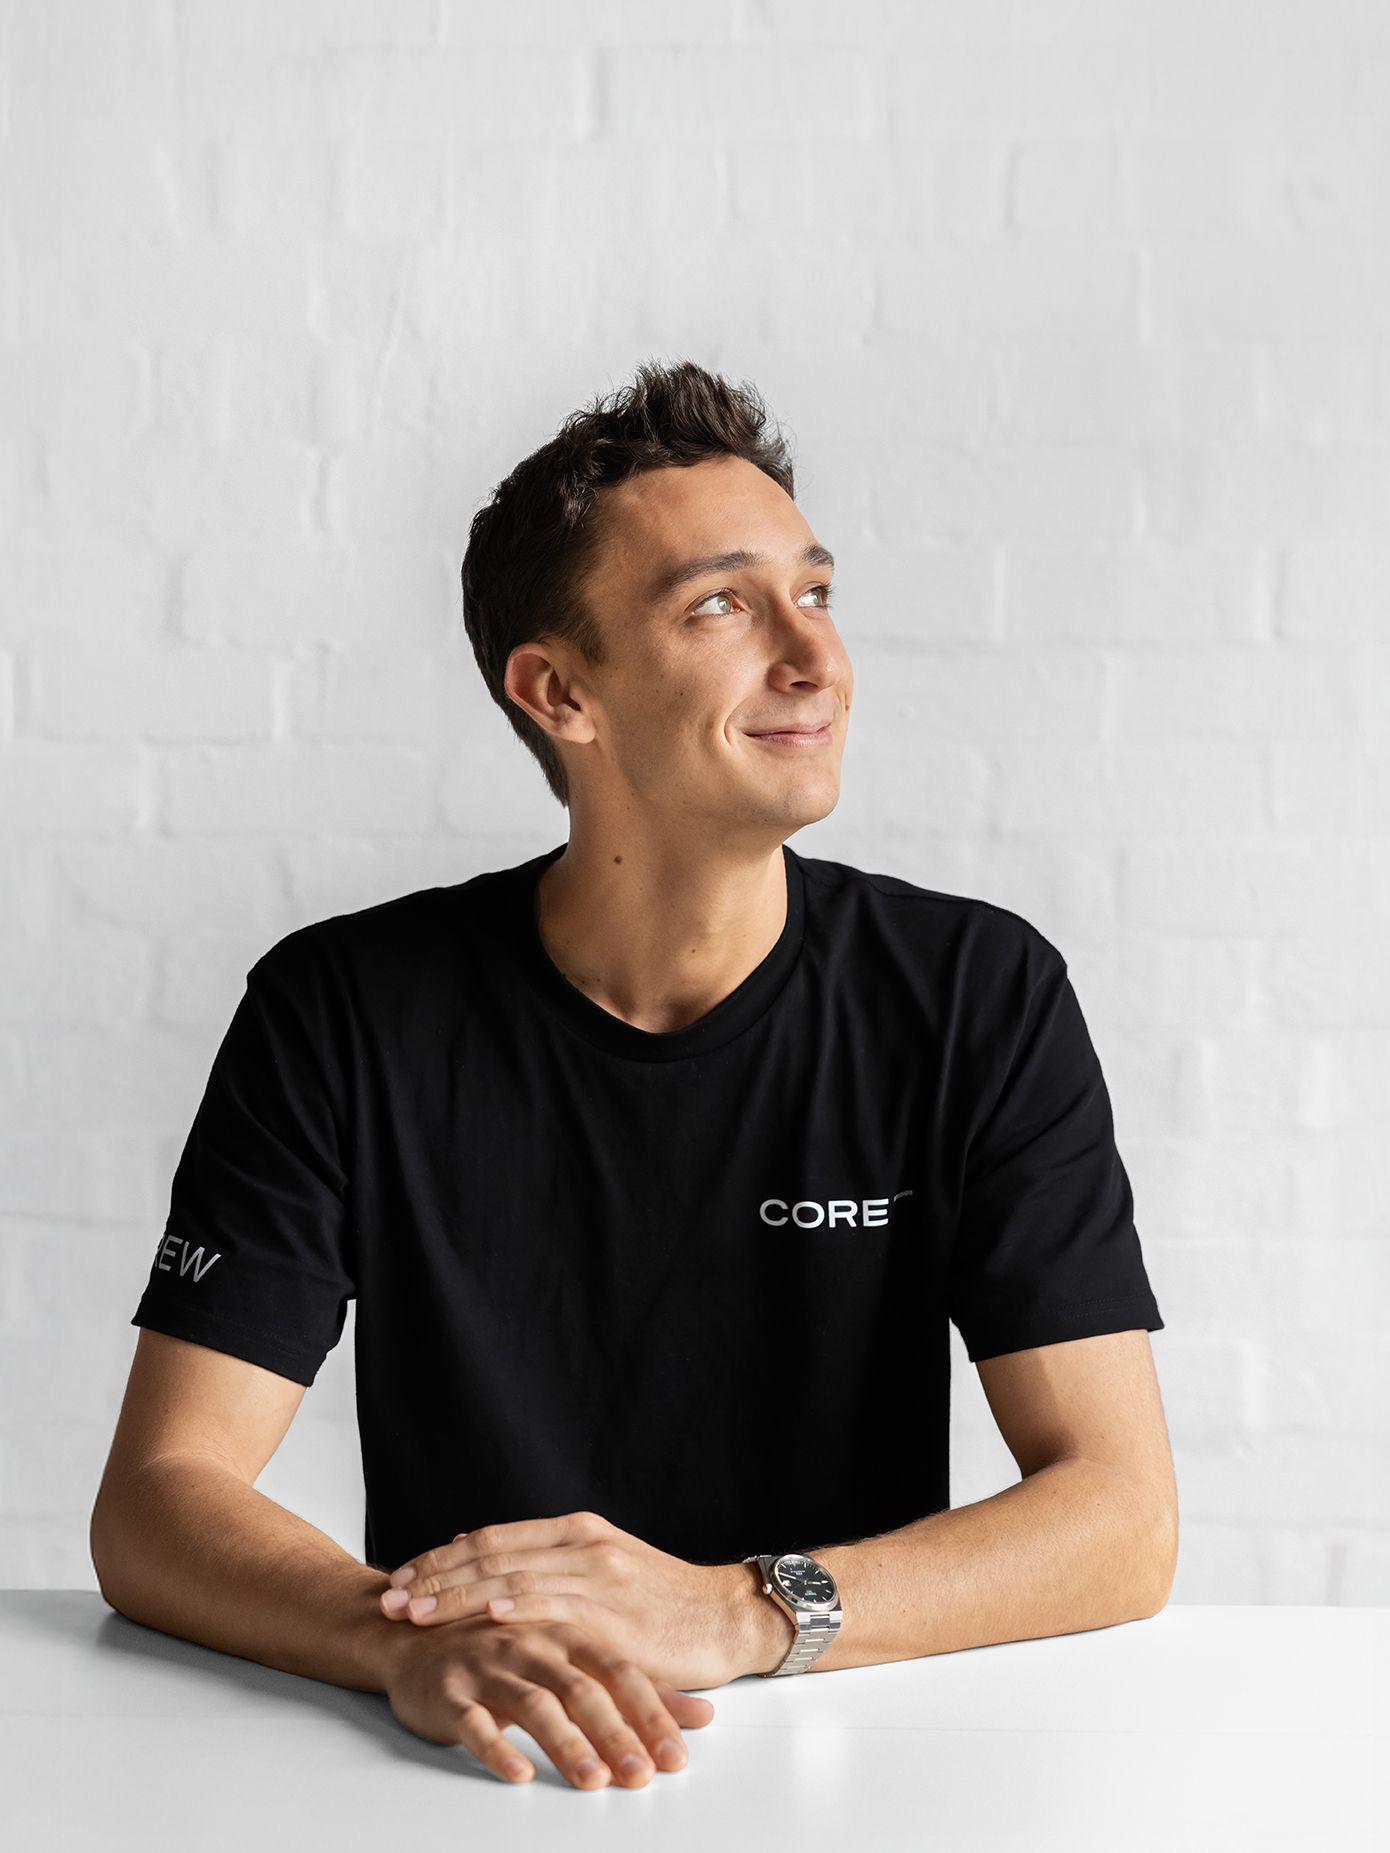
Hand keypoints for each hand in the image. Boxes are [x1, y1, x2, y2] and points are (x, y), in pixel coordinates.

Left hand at [379, 1509, 746, 1688]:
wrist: (724, 1616)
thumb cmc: (661, 1603)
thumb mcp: (602, 1572)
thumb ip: (547, 1569)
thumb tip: (483, 1568)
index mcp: (575, 1532)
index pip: (492, 1539)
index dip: (441, 1558)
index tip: (401, 1576)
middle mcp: (581, 1545)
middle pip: (490, 1555)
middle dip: (434, 1578)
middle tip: (390, 1598)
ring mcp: (598, 1575)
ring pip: (512, 1578)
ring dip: (457, 1597)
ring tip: (415, 1613)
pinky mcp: (615, 1612)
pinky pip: (560, 1605)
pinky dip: (521, 1606)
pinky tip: (490, 1613)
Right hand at [384, 1610, 715, 1788]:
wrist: (415, 1633)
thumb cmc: (505, 1649)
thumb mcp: (575, 1659)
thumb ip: (637, 1687)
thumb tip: (702, 1715)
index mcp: (567, 1631)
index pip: (620, 1672)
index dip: (650, 1713)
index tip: (678, 1756)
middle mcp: (533, 1642)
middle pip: (582, 1689)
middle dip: (616, 1735)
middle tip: (643, 1777)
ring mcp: (490, 1665)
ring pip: (534, 1704)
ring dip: (566, 1744)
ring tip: (593, 1781)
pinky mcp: (451, 1692)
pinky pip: (474, 1723)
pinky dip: (497, 1747)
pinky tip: (519, 1773)